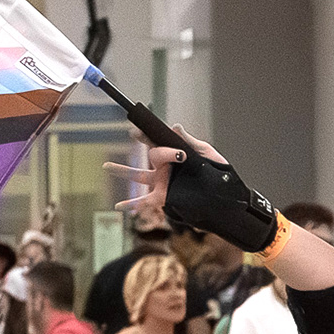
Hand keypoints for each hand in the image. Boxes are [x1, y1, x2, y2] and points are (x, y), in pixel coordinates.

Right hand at [105, 126, 229, 213]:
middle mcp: (166, 167)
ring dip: (122, 171)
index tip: (137, 128)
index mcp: (176, 154)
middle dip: (144, 144)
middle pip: (152, 154)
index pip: (159, 140)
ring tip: (106, 166)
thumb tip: (175, 126)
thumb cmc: (218, 173)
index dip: (147, 133)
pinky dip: (132, 205)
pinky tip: (118, 207)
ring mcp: (163, 182)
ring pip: (139, 175)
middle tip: (134, 134)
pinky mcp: (164, 197)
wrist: (226, 196)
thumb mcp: (207, 155)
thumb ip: (190, 142)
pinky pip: (145, 200)